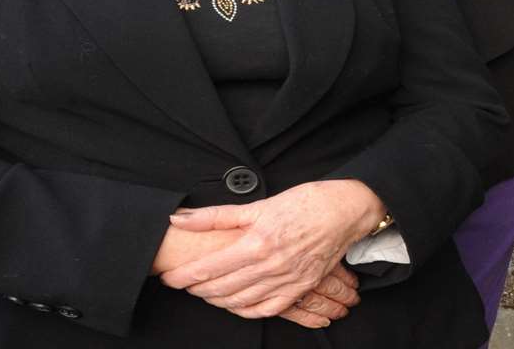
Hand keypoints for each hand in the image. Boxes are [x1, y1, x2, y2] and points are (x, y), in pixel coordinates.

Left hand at [159, 179, 382, 319]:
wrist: (346, 211)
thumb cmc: (305, 202)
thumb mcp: (259, 203)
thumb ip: (217, 216)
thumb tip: (181, 218)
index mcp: (257, 242)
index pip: (209, 268)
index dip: (184, 275)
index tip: (168, 276)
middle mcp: (270, 265)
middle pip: (220, 288)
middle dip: (195, 288)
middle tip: (182, 284)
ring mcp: (286, 280)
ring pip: (240, 301)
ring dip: (216, 300)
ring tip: (203, 292)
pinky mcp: (299, 288)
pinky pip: (267, 309)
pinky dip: (246, 310)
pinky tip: (235, 304)